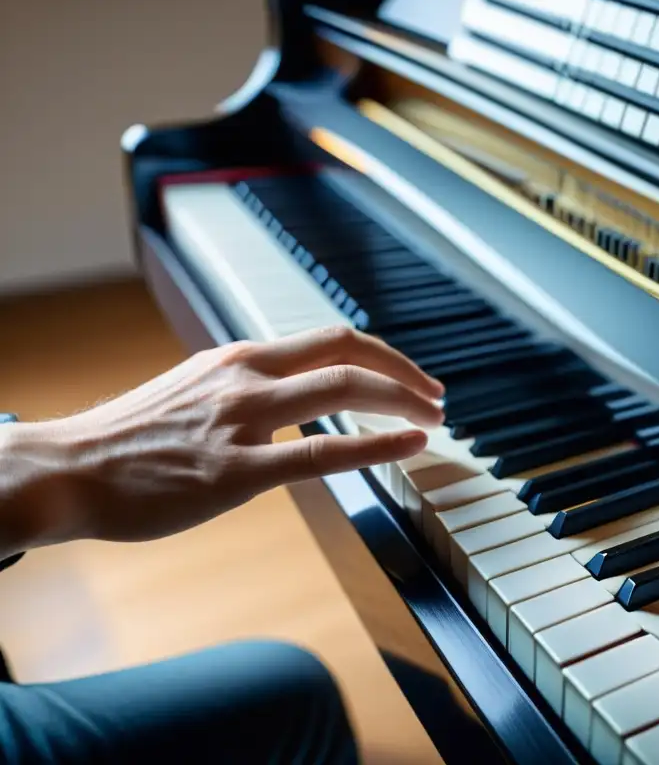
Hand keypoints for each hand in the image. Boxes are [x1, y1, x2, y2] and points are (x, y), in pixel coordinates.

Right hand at [0, 326, 444, 550]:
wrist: (67, 468)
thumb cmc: (129, 437)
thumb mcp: (194, 388)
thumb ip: (245, 386)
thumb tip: (291, 393)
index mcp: (240, 358)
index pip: (332, 339)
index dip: (384, 355)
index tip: (412, 377)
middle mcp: (248, 376)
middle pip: (350, 352)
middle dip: (406, 374)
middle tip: (438, 397)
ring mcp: (243, 421)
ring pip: (345, 390)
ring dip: (403, 400)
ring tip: (435, 419)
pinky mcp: (235, 471)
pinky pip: (322, 452)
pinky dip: (377, 445)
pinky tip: (409, 446)